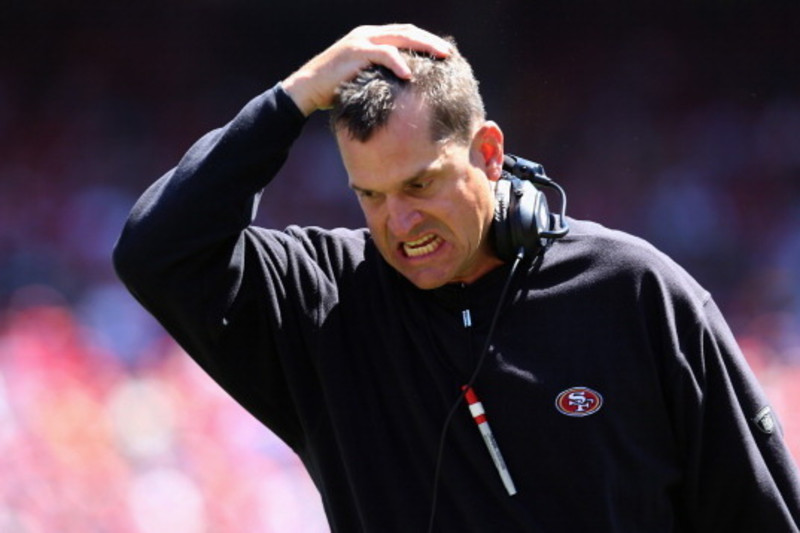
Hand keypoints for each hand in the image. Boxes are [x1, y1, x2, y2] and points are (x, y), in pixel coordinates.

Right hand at [282, 24, 451, 115]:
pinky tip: (410, 73)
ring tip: (440, 58)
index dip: (425, 41)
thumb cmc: (336, 90)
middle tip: (449, 53)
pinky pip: (383, 53)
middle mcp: (368, 34)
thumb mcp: (364, 78)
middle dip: (430, 41)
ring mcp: (361, 41)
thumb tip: (404, 88)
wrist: (307, 89)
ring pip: (400, 38)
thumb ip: (381, 75)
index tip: (444, 53)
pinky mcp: (354, 52)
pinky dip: (398, 62)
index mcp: (371, 38)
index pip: (405, 34)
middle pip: (407, 32)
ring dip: (423, 47)